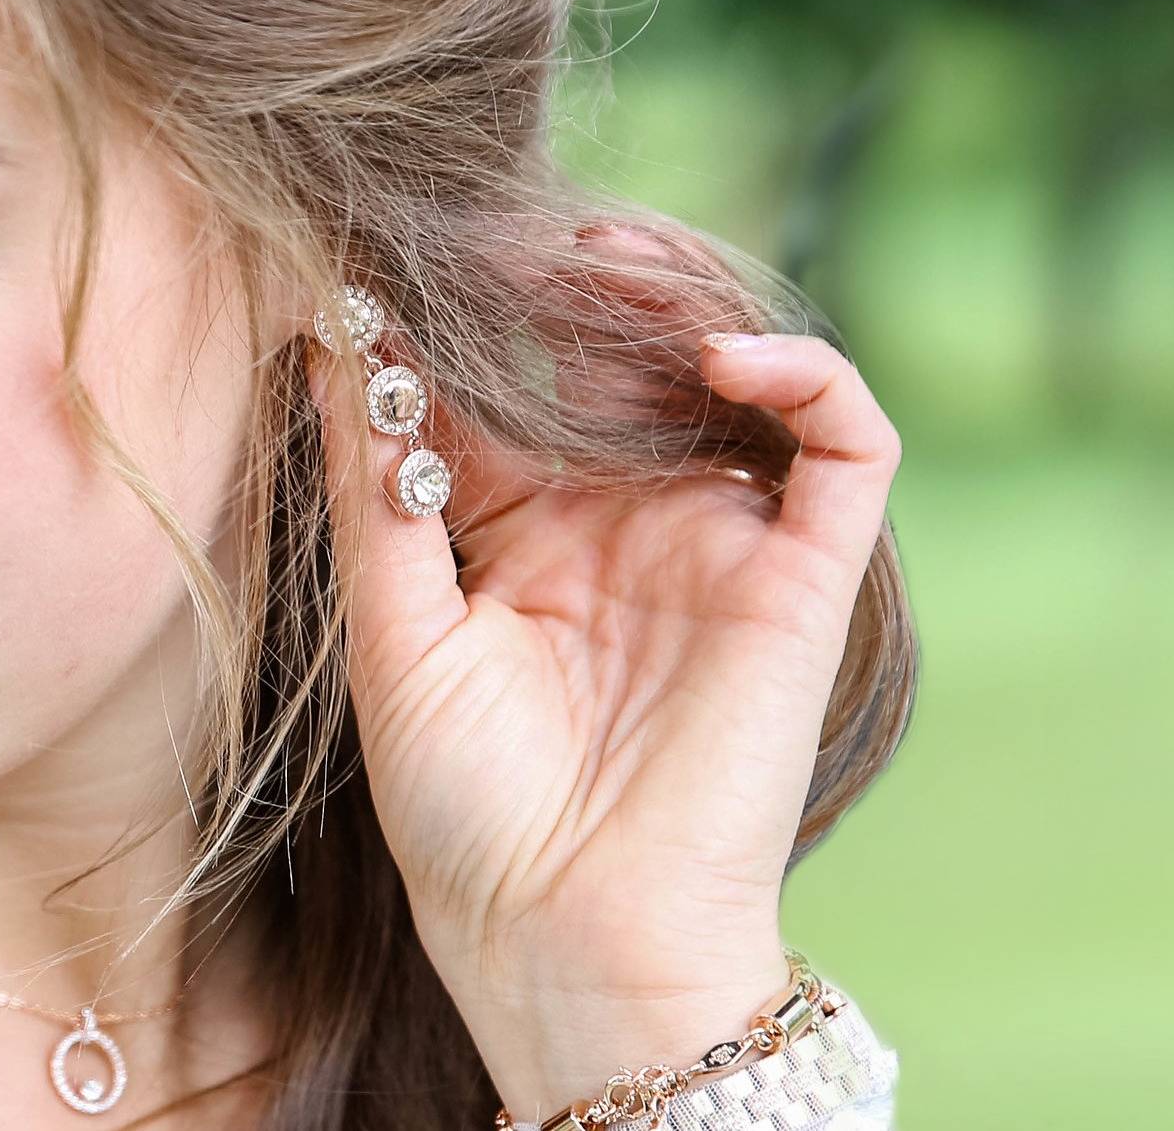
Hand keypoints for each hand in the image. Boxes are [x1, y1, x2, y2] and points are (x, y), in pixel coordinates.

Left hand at [303, 284, 899, 1108]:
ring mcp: (721, 539)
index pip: (510, 382)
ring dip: (681, 293)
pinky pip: (847, 442)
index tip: (392, 254)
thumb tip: (326, 337)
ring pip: (733, 367)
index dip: (464, 315)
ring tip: (605, 257)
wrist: (562, 939)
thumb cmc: (468, 817)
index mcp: (526, 531)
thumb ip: (369, 486)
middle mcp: (628, 520)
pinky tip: (720, 355)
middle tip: (510, 233)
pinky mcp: (805, 574)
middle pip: (623, 352)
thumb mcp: (391, 632)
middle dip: (573, 279)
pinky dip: (807, 372)